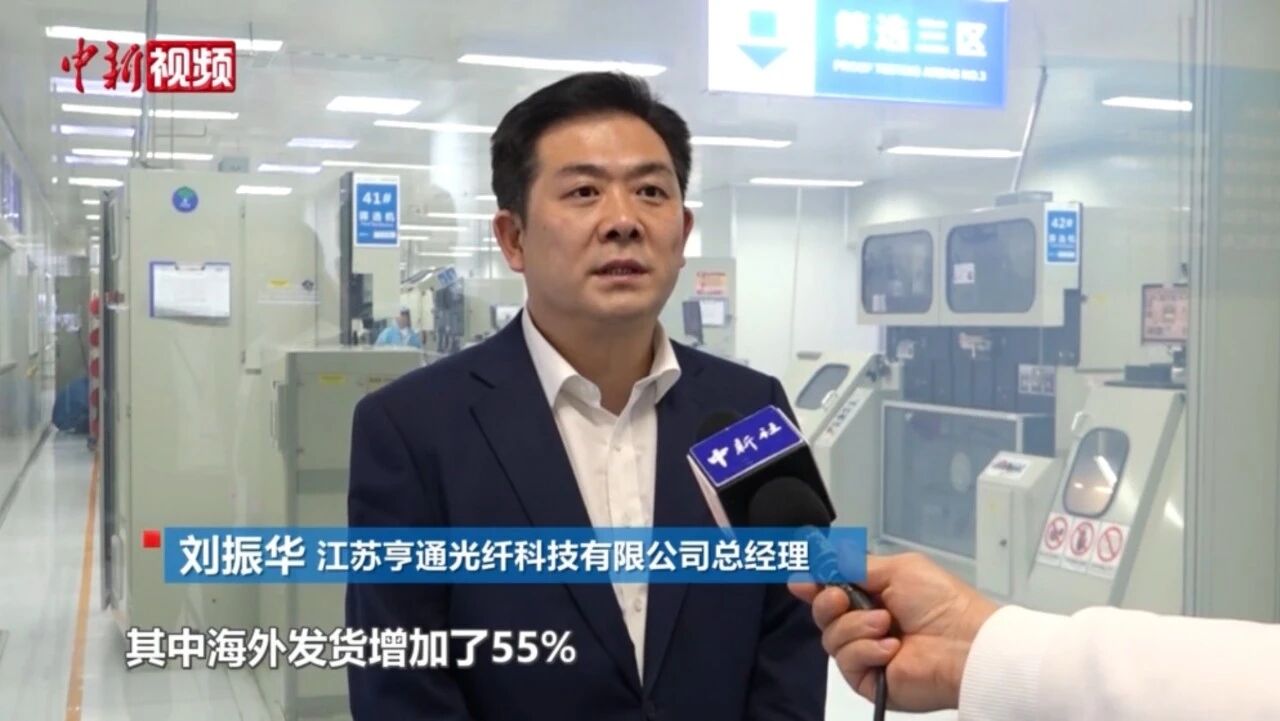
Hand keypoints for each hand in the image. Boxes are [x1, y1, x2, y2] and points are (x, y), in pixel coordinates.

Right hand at [788, 552, 997, 712]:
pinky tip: (891, 649)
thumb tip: (819, 558)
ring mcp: (866, 653)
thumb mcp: (897, 569)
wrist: (965, 645)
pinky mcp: (868, 680)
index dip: (813, 585)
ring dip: (856, 627)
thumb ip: (854, 564)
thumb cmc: (941, 602)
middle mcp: (866, 624)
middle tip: (843, 600)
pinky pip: (846, 662)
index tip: (801, 581)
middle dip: (827, 603)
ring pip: (831, 638)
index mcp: (874, 596)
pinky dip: (866, 651)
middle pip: (823, 614)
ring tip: (886, 625)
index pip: (832, 591)